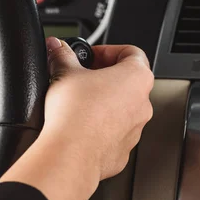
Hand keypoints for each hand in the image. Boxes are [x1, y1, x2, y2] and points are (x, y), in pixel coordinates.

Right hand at [0, 37, 152, 199]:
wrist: (71, 153)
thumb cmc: (75, 114)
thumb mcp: (65, 73)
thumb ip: (63, 55)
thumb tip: (57, 46)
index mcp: (136, 78)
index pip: (131, 53)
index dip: (109, 51)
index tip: (90, 57)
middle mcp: (142, 104)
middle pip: (128, 82)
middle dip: (103, 78)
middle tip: (81, 78)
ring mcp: (135, 130)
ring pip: (122, 110)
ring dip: (103, 105)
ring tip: (78, 104)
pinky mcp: (123, 151)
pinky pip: (113, 134)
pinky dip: (100, 129)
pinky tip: (79, 127)